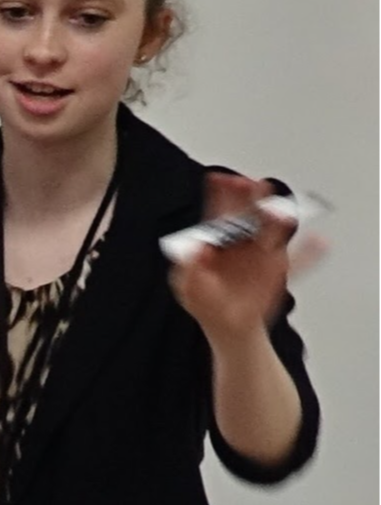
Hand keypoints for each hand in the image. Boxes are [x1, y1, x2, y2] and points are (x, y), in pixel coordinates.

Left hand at [168, 174, 294, 345]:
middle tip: (252, 184)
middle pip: (248, 213)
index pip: (220, 211)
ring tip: (278, 210)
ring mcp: (262, 254)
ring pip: (271, 230)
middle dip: (250, 196)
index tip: (220, 179)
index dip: (221, 193)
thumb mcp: (186, 286)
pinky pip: (297, 261)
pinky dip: (309, 253)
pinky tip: (319, 243)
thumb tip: (195, 248)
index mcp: (219, 240)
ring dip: (277, 217)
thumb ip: (188, 267)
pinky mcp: (276, 270)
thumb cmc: (205, 302)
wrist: (226, 325)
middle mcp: (243, 241)